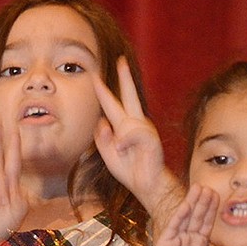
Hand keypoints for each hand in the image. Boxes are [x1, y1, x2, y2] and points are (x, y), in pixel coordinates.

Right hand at [0, 118, 28, 245]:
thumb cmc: (0, 222)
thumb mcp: (18, 207)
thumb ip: (18, 192)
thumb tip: (6, 182)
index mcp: (5, 180)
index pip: (11, 158)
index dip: (13, 142)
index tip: (15, 127)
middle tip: (0, 119)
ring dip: (2, 191)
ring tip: (1, 205)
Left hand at [93, 57, 178, 217]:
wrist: (146, 185)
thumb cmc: (129, 170)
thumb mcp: (107, 154)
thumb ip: (101, 138)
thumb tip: (101, 122)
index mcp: (124, 126)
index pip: (113, 104)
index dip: (104, 91)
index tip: (96, 76)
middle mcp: (135, 124)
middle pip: (129, 96)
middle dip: (125, 78)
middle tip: (120, 60)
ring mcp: (144, 129)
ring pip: (125, 123)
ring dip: (119, 139)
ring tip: (122, 153)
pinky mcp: (150, 137)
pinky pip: (132, 134)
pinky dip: (125, 143)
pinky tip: (124, 151)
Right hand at [152, 185, 246, 245]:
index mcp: (197, 241)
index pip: (206, 221)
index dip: (212, 208)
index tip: (218, 194)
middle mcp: (186, 238)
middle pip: (196, 216)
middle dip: (202, 202)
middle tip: (208, 186)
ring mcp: (175, 239)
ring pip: (186, 218)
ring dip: (192, 203)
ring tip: (197, 188)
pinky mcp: (165, 243)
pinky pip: (174, 227)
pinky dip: (179, 215)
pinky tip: (186, 205)